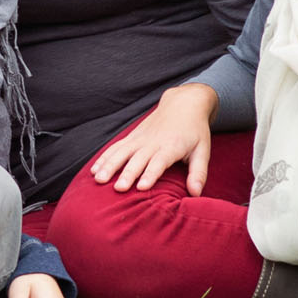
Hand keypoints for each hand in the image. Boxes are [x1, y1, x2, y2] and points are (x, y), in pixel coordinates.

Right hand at [89, 83, 215, 195]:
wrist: (183, 103)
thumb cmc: (195, 131)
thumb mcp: (203, 150)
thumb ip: (199, 172)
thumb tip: (196, 194)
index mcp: (171, 146)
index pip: (159, 162)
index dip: (150, 174)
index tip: (141, 187)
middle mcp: (153, 142)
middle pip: (137, 159)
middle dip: (127, 173)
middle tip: (118, 188)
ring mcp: (140, 138)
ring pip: (122, 152)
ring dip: (110, 165)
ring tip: (99, 179)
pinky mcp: (133, 136)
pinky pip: (116, 147)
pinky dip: (104, 157)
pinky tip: (94, 170)